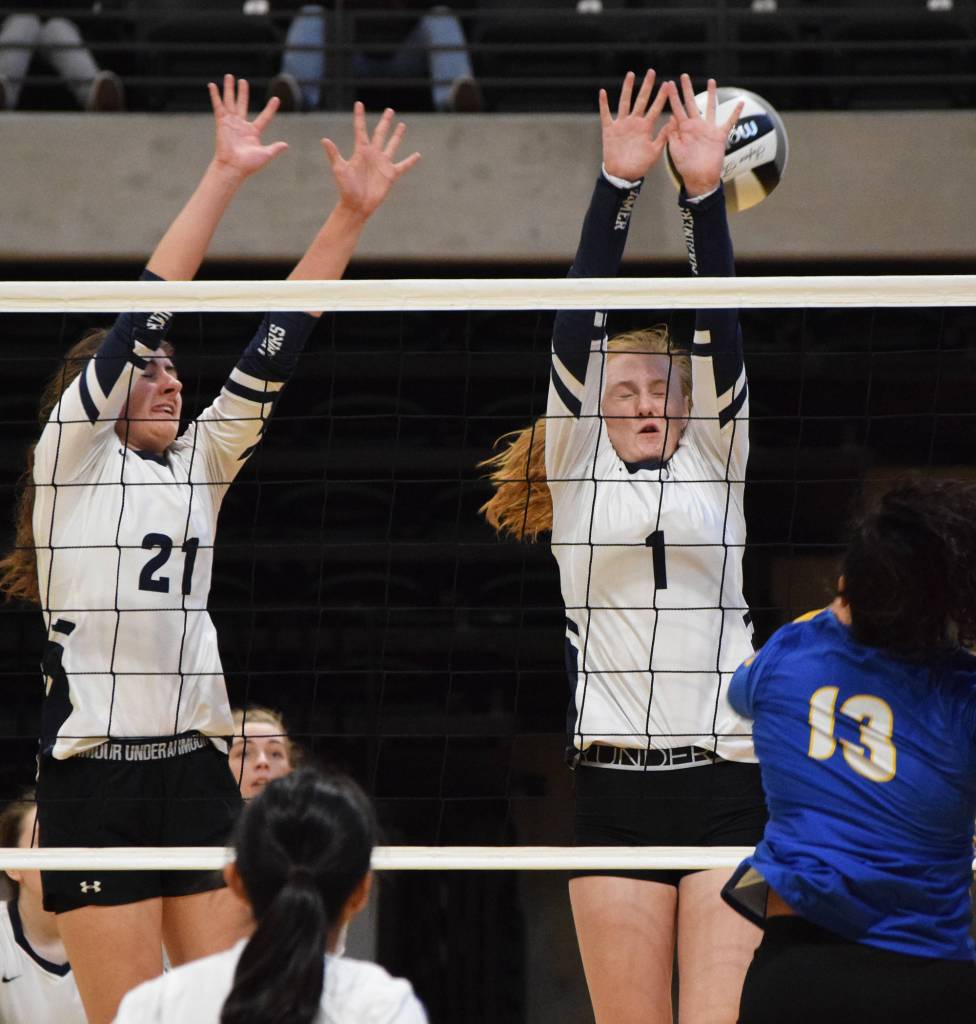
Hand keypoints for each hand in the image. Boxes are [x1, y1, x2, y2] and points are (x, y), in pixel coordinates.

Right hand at [208, 74, 287, 180]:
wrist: (233, 167)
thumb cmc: (249, 164)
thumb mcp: (265, 155)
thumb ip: (274, 148)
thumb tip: (286, 145)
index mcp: (253, 132)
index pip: (264, 117)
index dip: (270, 109)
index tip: (276, 99)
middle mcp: (242, 125)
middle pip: (242, 104)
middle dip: (243, 93)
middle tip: (243, 81)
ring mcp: (231, 123)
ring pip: (231, 102)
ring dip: (230, 89)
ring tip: (230, 76)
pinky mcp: (222, 122)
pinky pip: (218, 106)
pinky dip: (215, 96)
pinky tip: (212, 85)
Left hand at [322, 103, 420, 219]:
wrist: (357, 205)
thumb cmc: (346, 188)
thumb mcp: (340, 169)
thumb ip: (334, 154)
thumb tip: (324, 140)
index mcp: (361, 151)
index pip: (360, 130)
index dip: (359, 117)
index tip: (359, 103)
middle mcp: (373, 155)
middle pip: (380, 133)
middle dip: (385, 122)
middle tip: (389, 110)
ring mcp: (383, 164)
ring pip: (392, 145)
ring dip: (397, 136)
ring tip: (402, 125)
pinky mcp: (390, 175)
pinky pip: (403, 166)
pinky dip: (410, 161)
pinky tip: (417, 155)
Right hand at [599, 70, 673, 181]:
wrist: (623, 175)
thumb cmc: (639, 165)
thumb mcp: (655, 151)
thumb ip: (664, 135)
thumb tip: (674, 119)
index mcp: (646, 127)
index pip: (655, 108)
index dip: (661, 97)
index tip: (668, 84)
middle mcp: (634, 122)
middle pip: (641, 100)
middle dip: (646, 86)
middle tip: (651, 72)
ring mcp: (622, 125)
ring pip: (625, 102)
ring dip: (627, 89)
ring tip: (631, 75)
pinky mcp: (609, 130)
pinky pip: (606, 115)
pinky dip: (604, 104)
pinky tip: (603, 92)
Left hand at [667, 74, 742, 196]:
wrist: (700, 179)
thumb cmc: (685, 167)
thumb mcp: (675, 150)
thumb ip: (672, 134)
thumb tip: (670, 118)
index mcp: (683, 129)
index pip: (677, 109)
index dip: (673, 97)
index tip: (668, 84)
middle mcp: (696, 126)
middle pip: (691, 104)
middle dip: (687, 90)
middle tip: (684, 76)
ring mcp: (708, 129)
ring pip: (710, 108)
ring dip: (711, 95)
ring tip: (711, 81)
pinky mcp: (720, 136)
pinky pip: (729, 122)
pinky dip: (735, 113)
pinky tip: (741, 103)